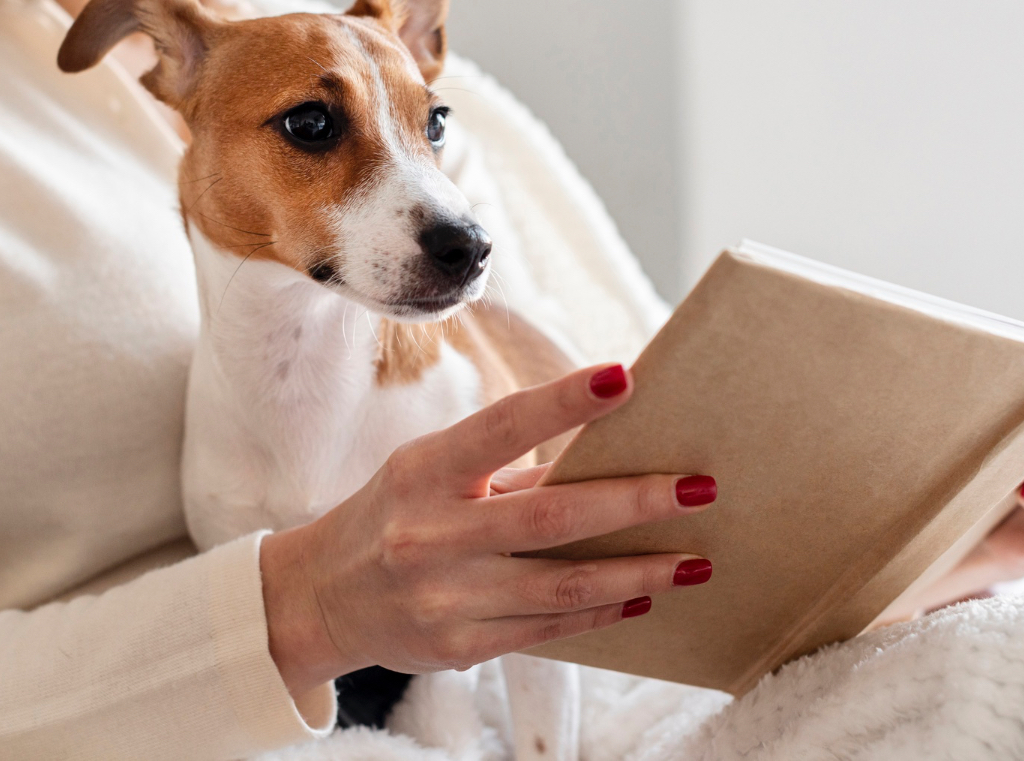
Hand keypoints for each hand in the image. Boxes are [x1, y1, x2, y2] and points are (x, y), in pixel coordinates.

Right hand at [257, 364, 718, 695]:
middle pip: (550, 516)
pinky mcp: (459, 646)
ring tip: (697, 559)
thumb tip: (607, 455)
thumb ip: (508, 469)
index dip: (563, 402)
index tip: (625, 377)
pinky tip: (645, 595)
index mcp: (423, 471)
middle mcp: (431, 534)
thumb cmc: (395, 514)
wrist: (322, 597)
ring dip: (639, 572)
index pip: (501, 426)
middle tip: (700, 487)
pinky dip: (603, 610)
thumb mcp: (431, 474)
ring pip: (562, 586)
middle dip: (634, 501)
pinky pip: (548, 628)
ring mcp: (445, 597)